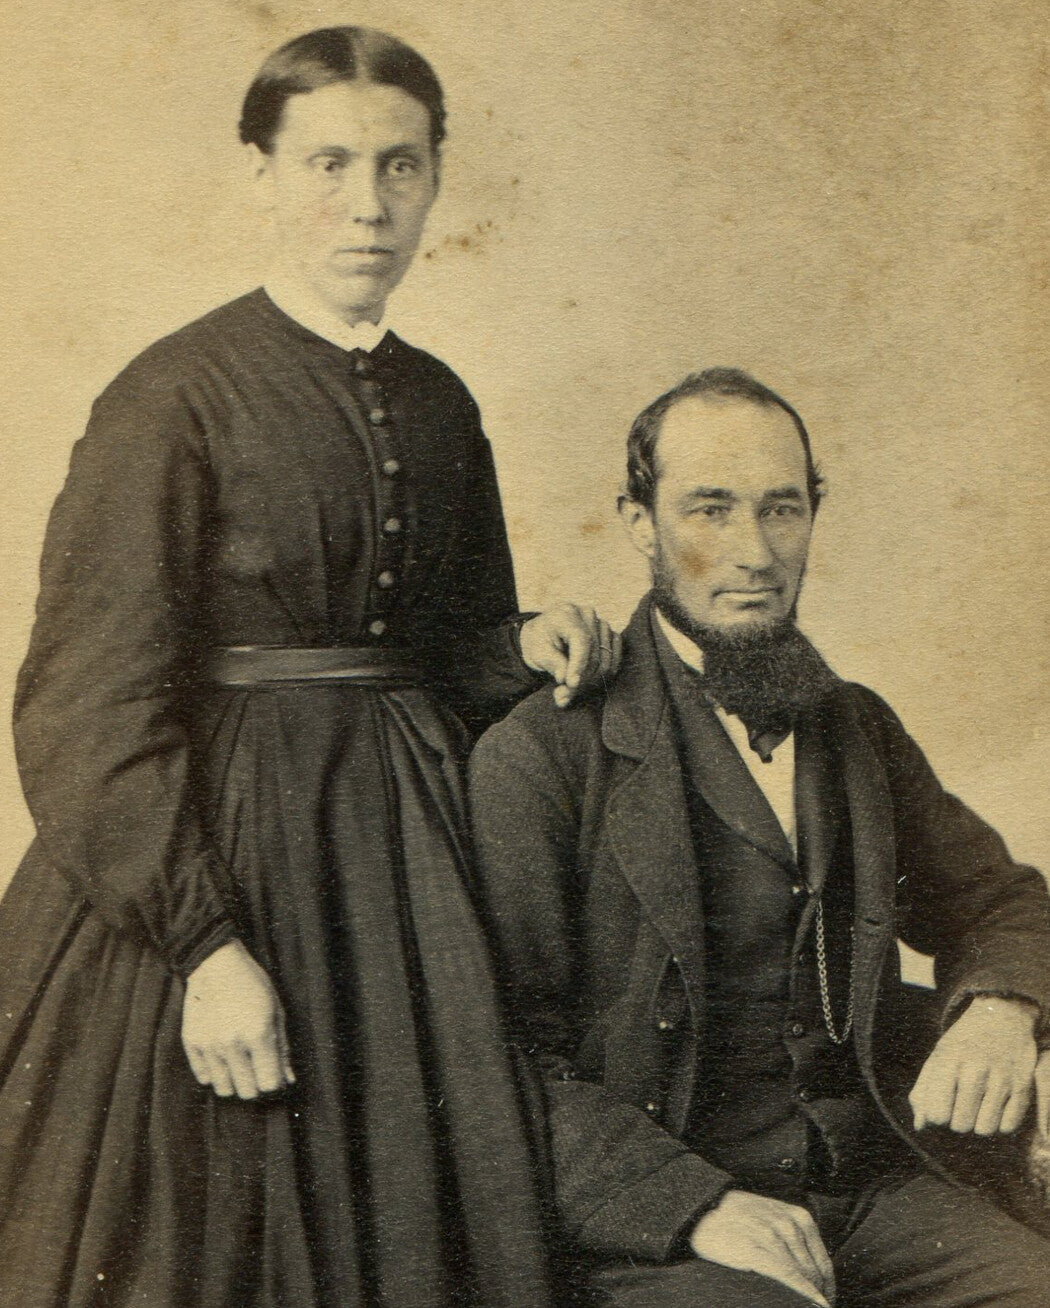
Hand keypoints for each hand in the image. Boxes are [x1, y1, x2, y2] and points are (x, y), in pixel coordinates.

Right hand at [181, 939, 294, 1098]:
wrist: (215, 963)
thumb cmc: (252, 984)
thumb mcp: (276, 1010)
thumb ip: (282, 1048)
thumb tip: (288, 1080)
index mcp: (258, 1034)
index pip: (269, 1083)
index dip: (275, 1082)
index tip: (274, 1073)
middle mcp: (232, 1044)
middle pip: (247, 1091)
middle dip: (256, 1084)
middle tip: (256, 1068)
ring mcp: (209, 1045)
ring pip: (224, 1089)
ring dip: (234, 1081)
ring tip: (239, 1063)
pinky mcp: (192, 1044)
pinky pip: (204, 1078)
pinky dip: (214, 1073)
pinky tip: (222, 1056)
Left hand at [519, 603, 621, 707]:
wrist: (545, 636)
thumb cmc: (539, 643)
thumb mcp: (537, 653)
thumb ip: (553, 664)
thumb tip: (567, 680)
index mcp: (565, 614)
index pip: (581, 639)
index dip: (578, 664)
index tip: (571, 684)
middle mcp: (587, 614)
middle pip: (594, 652)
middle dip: (581, 678)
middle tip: (563, 694)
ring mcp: (601, 623)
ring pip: (606, 659)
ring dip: (590, 681)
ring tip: (569, 690)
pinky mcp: (610, 634)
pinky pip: (615, 658)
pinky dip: (602, 676)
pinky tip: (584, 682)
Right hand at [689, 1190, 834, 1305]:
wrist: (702, 1209)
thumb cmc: (738, 1217)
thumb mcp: (774, 1217)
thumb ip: (793, 1237)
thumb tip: (812, 1273)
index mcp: (799, 1217)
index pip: (824, 1264)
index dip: (827, 1288)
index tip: (825, 1301)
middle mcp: (789, 1224)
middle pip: (815, 1273)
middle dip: (818, 1294)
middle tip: (813, 1306)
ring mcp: (773, 1236)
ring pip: (803, 1277)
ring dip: (809, 1296)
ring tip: (807, 1306)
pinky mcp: (757, 1249)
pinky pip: (787, 1277)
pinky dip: (801, 1292)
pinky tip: (809, 1301)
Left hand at [910, 995, 1038, 1134]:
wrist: (1002, 1016)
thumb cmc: (963, 1042)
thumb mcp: (938, 1057)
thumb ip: (923, 1091)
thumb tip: (919, 1126)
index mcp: (948, 1061)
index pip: (937, 1114)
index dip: (937, 1116)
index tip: (942, 1107)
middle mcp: (975, 1069)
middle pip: (961, 1125)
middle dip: (958, 1121)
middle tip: (962, 1106)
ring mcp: (1001, 1078)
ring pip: (985, 1129)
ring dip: (980, 1123)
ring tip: (979, 1107)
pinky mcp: (1023, 1085)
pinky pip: (1009, 1126)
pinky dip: (1001, 1122)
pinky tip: (997, 1106)